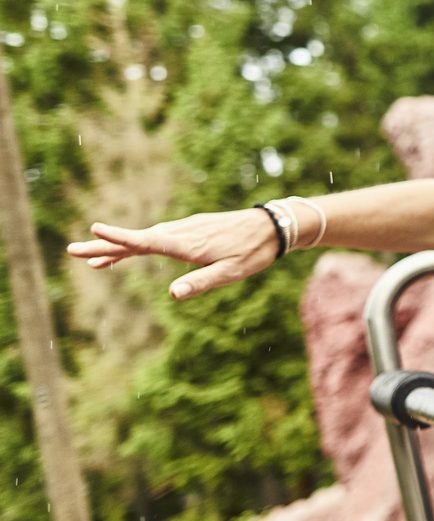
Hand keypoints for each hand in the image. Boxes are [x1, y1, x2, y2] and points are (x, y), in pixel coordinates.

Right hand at [66, 209, 278, 299]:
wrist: (273, 226)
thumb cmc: (253, 252)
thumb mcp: (230, 273)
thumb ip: (201, 282)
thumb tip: (173, 294)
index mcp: (186, 244)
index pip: (146, 241)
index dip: (119, 238)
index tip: (94, 231)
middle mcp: (180, 233)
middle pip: (136, 241)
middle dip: (104, 246)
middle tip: (72, 252)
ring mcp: (184, 229)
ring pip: (144, 239)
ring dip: (117, 248)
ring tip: (92, 261)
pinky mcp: (189, 230)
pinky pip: (156, 237)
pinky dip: (137, 244)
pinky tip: (128, 252)